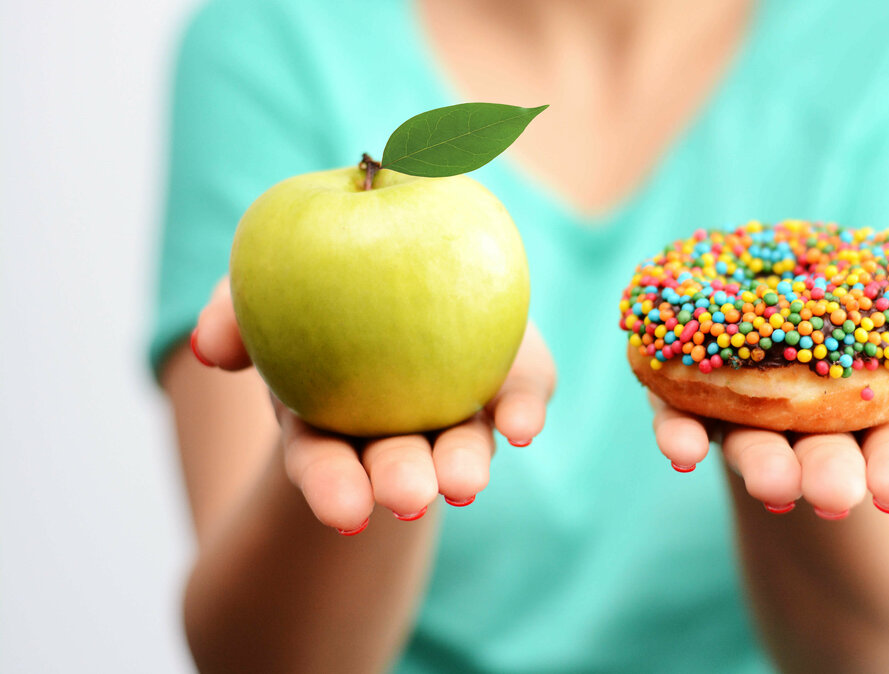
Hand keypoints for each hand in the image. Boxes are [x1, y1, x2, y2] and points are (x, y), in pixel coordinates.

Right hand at [190, 278, 554, 532]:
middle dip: (402, 482)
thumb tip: (212, 349)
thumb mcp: (262, 289)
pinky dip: (523, 410)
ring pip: (462, 443)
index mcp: (329, 416)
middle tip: (410, 498)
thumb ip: (232, 310)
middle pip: (398, 460)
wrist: (406, 259)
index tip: (346, 511)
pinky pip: (520, 395)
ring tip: (466, 483)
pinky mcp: (509, 378)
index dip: (331, 485)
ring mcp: (457, 408)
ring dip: (463, 464)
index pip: (323, 459)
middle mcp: (397, 425)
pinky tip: (524, 426)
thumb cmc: (321, 284)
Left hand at [650, 323, 888, 516]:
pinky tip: (679, 450)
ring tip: (767, 483)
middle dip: (829, 476)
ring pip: (752, 446)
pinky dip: (678, 432)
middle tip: (831, 496)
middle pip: (822, 458)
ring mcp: (752, 413)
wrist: (810, 291)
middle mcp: (814, 427)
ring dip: (760, 465)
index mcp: (881, 420)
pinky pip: (680, 414)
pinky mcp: (692, 391)